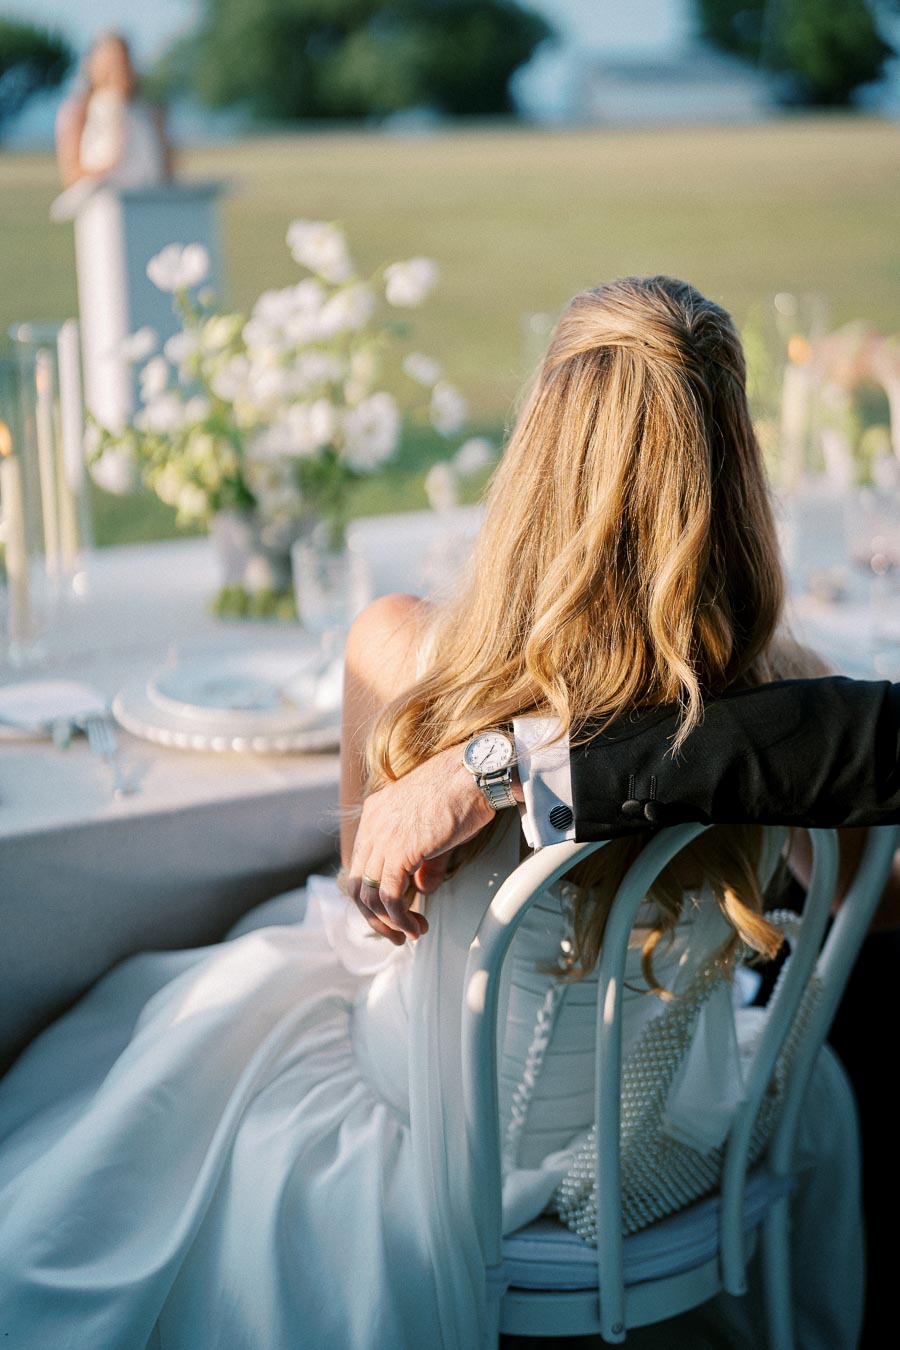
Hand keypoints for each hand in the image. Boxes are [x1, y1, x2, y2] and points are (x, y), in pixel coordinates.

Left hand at [346, 743, 496, 942]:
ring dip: (388, 923)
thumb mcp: (436, 831)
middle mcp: (372, 825)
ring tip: (411, 933)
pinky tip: (415, 926)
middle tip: (395, 933)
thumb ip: (424, 862)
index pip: (360, 863)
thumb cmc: (463, 794)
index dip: (372, 893)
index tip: (391, 911)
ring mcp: (382, 837)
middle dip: (374, 916)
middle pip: (357, 884)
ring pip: (369, 895)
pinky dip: (400, 918)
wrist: (475, 775)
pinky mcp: (399, 852)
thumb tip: (422, 890)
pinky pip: (390, 896)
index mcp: (375, 814)